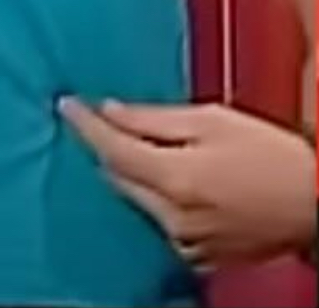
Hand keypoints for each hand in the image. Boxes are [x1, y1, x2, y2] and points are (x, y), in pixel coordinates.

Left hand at [60, 97, 315, 270]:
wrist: (312, 204)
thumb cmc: (269, 154)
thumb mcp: (212, 119)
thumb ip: (155, 118)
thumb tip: (111, 110)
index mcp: (175, 179)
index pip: (112, 150)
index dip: (85, 125)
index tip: (65, 104)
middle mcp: (172, 217)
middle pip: (119, 177)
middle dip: (108, 146)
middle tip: (101, 117)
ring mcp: (184, 241)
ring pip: (138, 199)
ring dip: (133, 171)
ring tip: (148, 144)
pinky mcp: (196, 255)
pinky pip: (160, 219)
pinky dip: (156, 196)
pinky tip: (172, 177)